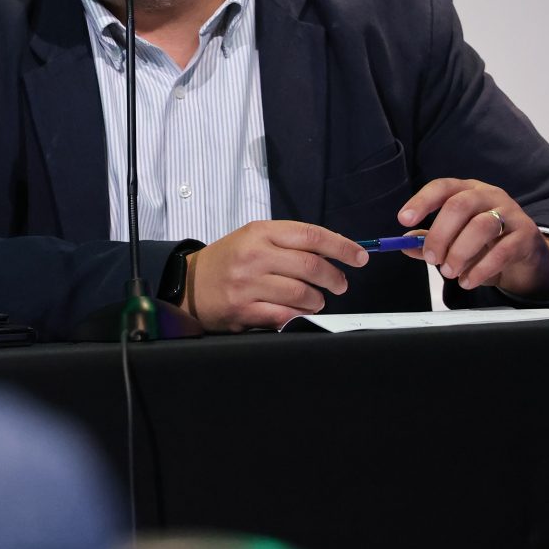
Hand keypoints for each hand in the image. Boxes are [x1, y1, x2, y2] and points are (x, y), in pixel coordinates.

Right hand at [179, 219, 368, 331]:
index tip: (360, 257)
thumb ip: (290, 243)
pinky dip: (298, 315)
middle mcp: (253, 255)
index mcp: (259, 232)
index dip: (342, 247)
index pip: (311, 236)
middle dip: (335, 278)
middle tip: (340, 284)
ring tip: (315, 300)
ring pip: (302, 294)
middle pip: (311, 266)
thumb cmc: (228, 261)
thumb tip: (335, 252)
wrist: (188, 284)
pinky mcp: (242, 310)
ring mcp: (246, 284)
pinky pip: (285, 315)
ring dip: (317, 300)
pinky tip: (296, 311)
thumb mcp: (254, 238)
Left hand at [397, 178, 548, 297]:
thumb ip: (431, 240)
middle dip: (440, 234)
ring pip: (482, 226)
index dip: (422, 201)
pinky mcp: (526, 236)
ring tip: (449, 272)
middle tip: (431, 258)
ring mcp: (511, 213)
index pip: (442, 187)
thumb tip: (404, 243)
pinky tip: (468, 281)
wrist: (527, 258)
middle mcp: (489, 196)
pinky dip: (480, 269)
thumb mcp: (455, 240)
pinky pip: (502, 251)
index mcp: (467, 191)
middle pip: (460, 205)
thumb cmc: (486, 243)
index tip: (404, 219)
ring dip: (460, 252)